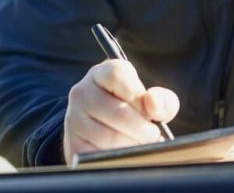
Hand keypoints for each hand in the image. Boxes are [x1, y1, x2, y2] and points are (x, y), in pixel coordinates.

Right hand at [63, 59, 179, 161]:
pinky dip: (119, 159)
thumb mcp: (148, 99)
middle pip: (119, 112)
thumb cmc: (131, 110)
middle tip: (153, 136)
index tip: (149, 109)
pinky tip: (125, 154)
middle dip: (144, 130)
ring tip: (140, 145)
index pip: (116, 74)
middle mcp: (82, 92)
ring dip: (134, 146)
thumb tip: (154, 102)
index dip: (138, 94)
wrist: (100, 131)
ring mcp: (74, 119)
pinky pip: (102, 156)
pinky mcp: (73, 145)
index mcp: (101, 74)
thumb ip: (161, 99)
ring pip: (112, 138)